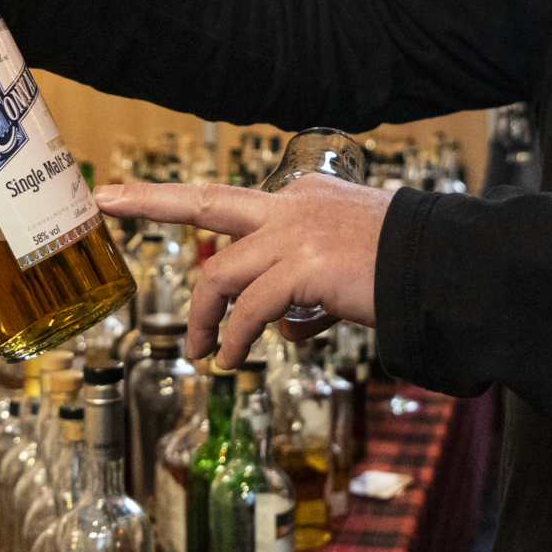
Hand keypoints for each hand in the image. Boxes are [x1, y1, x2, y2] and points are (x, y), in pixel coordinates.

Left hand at [95, 175, 391, 367]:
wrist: (445, 266)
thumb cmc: (403, 266)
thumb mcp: (346, 265)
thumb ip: (308, 287)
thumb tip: (290, 327)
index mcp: (301, 197)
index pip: (230, 200)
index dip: (176, 200)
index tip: (130, 193)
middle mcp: (292, 206)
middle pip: (206, 202)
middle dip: (149, 201)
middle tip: (106, 202)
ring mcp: (295, 233)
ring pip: (223, 275)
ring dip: (204, 320)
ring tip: (202, 353)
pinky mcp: (304, 268)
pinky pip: (250, 310)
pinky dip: (235, 338)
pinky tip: (232, 358)